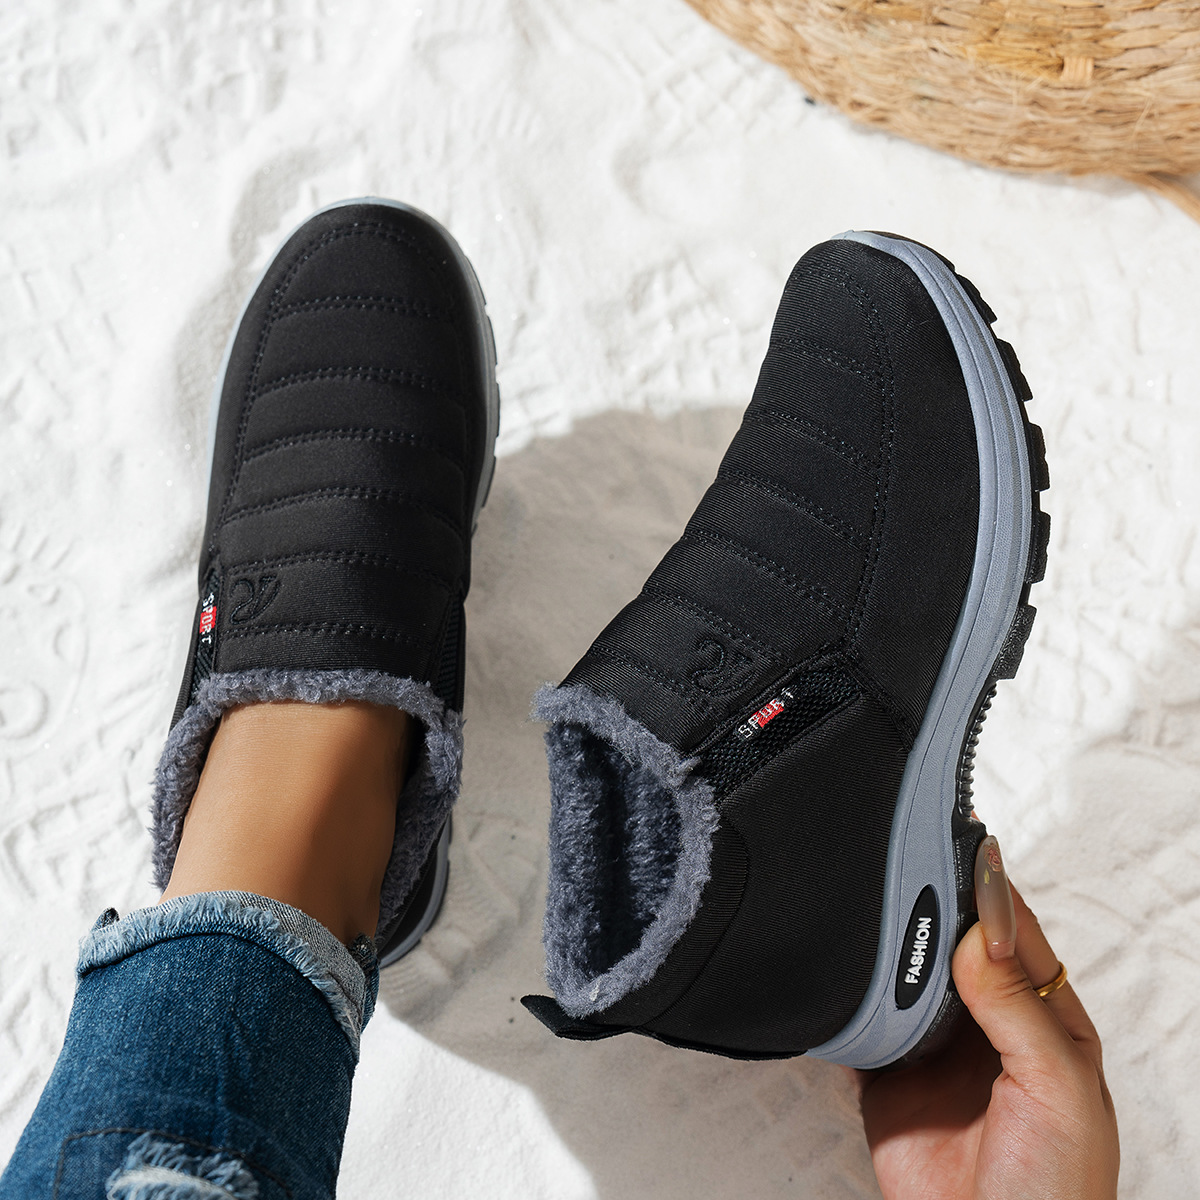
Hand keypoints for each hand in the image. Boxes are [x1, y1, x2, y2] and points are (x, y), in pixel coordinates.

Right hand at [851, 836, 1118, 1199]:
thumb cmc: (1056, 1192)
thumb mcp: (1057, 1090)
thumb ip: (1018, 1007)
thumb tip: (980, 931)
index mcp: (1045, 1020)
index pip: (1015, 930)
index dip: (988, 885)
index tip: (958, 837)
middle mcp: (988, 1025)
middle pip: (954, 942)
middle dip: (930, 900)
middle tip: (900, 855)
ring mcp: (935, 1049)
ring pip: (905, 972)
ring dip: (887, 940)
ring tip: (866, 895)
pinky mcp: (886, 1076)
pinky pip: (862, 1021)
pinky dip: (848, 995)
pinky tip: (839, 966)